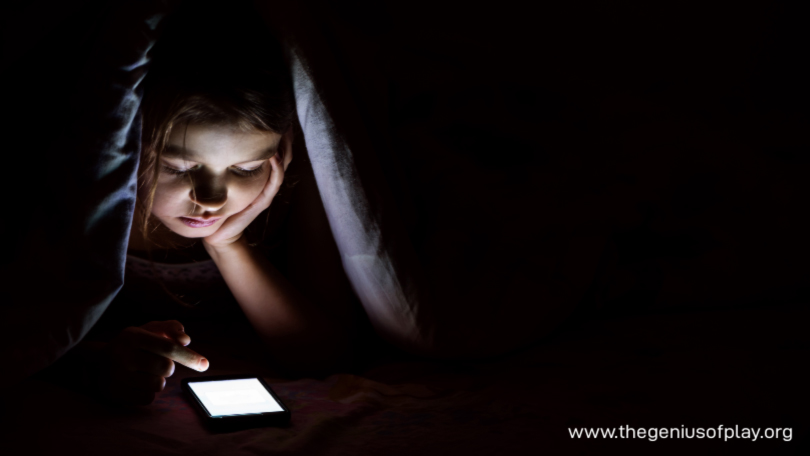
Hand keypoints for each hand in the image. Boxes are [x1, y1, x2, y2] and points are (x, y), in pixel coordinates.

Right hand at [94, 320, 208, 405]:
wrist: (96, 363)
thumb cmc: (133, 345)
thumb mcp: (149, 330)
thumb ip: (171, 328)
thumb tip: (186, 340)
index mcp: (133, 336)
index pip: (169, 347)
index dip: (190, 356)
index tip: (205, 365)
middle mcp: (122, 355)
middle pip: (167, 368)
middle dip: (168, 366)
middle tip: (156, 363)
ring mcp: (117, 377)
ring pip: (158, 385)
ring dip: (158, 380)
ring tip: (144, 372)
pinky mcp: (116, 395)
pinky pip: (148, 398)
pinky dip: (148, 392)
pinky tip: (136, 383)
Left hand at [203, 130, 292, 248]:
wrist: (219, 231)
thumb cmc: (219, 203)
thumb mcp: (220, 176)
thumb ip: (221, 160)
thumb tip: (212, 133)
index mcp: (259, 173)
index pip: (275, 147)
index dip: (279, 132)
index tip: (278, 115)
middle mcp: (266, 180)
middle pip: (284, 153)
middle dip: (286, 137)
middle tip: (286, 120)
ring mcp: (266, 190)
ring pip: (282, 164)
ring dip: (284, 149)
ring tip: (285, 133)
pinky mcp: (262, 200)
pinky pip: (274, 181)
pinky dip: (276, 167)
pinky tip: (273, 155)